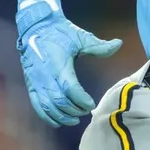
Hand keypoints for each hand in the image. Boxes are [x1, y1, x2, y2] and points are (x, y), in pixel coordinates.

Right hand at [16, 7, 121, 127]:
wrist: (36, 27)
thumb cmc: (60, 32)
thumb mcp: (80, 37)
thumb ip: (99, 45)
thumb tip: (119, 44)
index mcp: (59, 64)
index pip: (69, 88)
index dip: (80, 99)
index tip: (90, 105)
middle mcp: (45, 76)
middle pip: (58, 100)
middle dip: (72, 110)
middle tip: (84, 113)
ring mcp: (36, 81)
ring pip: (46, 105)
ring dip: (60, 116)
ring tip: (74, 120)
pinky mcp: (30, 84)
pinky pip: (36, 104)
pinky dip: (46, 115)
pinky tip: (57, 121)